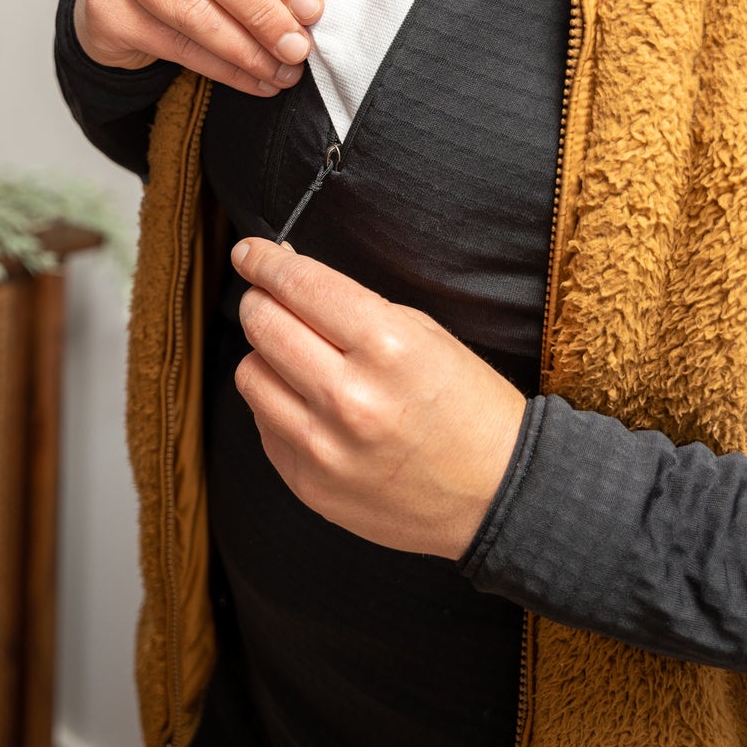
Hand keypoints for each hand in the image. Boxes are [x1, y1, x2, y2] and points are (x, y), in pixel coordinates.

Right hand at [74, 0, 322, 96]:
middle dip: (262, 12)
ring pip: (188, 9)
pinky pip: (172, 43)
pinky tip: (253, 80)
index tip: (311, 7)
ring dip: (244, 49)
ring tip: (281, 70)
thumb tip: (305, 8)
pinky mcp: (101, 5)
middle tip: (297, 46)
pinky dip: (220, 68)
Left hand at [231, 237, 527, 558]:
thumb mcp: (426, 334)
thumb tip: (287, 279)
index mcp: (387, 347)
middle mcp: (349, 398)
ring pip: (250, 375)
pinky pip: (263, 425)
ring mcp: (324, 448)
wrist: (497, 494)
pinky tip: (310, 403)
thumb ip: (353, 306)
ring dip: (265, 355)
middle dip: (260, 300)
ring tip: (296, 355)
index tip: (249, 252)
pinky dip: (277, 403)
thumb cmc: (468, 406)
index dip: (265, 261)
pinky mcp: (310, 484)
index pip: (300, 285)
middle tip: (268, 296)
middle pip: (263, 325)